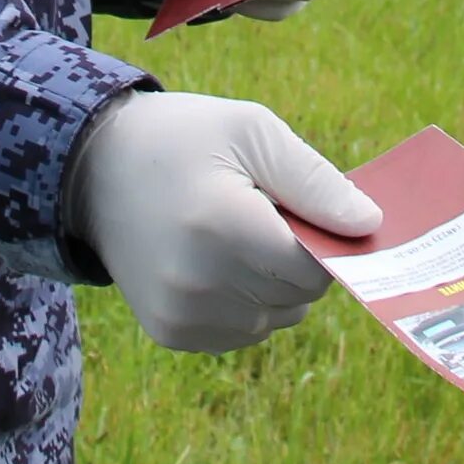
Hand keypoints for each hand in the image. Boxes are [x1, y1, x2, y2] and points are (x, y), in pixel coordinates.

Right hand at [63, 90, 381, 352]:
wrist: (94, 168)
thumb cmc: (184, 139)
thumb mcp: (253, 131)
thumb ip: (315, 182)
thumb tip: (369, 226)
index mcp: (223, 227)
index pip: (315, 268)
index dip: (325, 239)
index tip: (305, 208)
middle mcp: (199, 282)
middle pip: (299, 296)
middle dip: (300, 258)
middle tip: (264, 213)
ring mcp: (181, 315)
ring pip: (276, 318)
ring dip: (276, 284)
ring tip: (237, 235)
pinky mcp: (171, 332)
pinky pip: (244, 331)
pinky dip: (248, 303)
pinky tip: (219, 261)